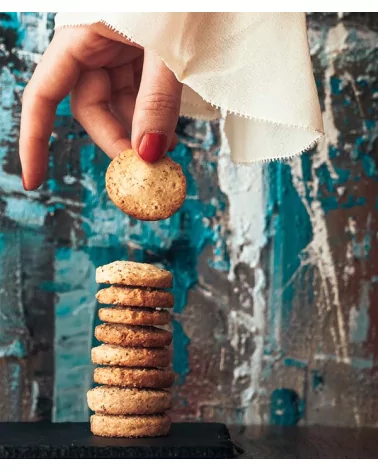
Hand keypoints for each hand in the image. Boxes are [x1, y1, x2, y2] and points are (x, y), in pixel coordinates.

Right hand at [19, 23, 182, 189]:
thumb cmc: (188, 0)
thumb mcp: (168, 51)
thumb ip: (155, 102)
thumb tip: (146, 154)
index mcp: (81, 35)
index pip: (43, 95)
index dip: (34, 139)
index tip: (33, 180)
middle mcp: (94, 46)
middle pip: (90, 109)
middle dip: (116, 141)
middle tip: (144, 169)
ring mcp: (118, 52)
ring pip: (117, 106)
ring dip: (138, 133)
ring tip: (166, 151)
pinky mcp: (141, 58)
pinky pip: (138, 96)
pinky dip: (151, 118)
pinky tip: (166, 134)